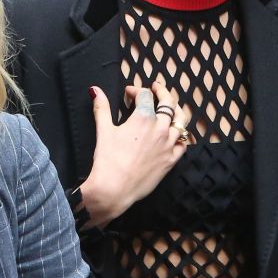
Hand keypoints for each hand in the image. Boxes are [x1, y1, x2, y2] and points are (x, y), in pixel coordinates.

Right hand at [80, 81, 192, 226]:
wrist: (114, 189)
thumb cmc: (108, 160)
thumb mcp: (103, 130)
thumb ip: (102, 107)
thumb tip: (94, 89)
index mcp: (143, 118)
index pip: (145, 95)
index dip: (136, 90)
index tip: (129, 93)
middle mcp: (160, 129)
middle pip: (168, 103)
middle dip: (161, 92)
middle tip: (156, 88)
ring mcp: (168, 145)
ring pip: (181, 121)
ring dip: (176, 110)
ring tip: (170, 107)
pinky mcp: (171, 160)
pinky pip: (183, 144)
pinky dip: (181, 135)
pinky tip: (176, 134)